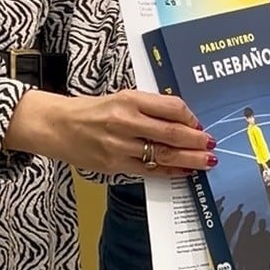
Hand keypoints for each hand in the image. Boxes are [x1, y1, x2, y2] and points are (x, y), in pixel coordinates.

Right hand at [5, 88, 214, 176]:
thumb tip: (182, 119)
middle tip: (212, 143)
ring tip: (208, 160)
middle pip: (172, 132)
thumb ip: (149, 107)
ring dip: (190, 159)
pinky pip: (150, 170)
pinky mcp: (115, 165)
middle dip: (196, 140)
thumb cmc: (92, 110)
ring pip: (164, 154)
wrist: (57, 126)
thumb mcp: (121, 97)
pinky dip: (171, 172)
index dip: (190, 116)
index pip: (171, 107)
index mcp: (129, 99)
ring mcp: (120, 146)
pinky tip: (185, 171)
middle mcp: (126, 121)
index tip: (199, 123)